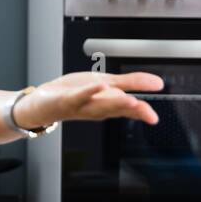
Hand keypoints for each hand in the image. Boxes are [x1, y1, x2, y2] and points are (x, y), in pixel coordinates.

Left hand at [13, 71, 163, 129]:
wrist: (43, 103)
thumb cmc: (76, 94)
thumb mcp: (107, 84)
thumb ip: (131, 83)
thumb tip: (157, 83)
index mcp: (108, 105)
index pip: (127, 110)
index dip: (140, 114)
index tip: (153, 118)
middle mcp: (96, 108)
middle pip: (115, 109)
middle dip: (129, 109)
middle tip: (143, 109)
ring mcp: (81, 105)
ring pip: (99, 105)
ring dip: (114, 103)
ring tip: (128, 100)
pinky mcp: (66, 100)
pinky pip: (79, 96)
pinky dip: (89, 92)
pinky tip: (99, 86)